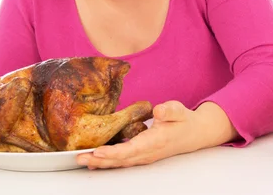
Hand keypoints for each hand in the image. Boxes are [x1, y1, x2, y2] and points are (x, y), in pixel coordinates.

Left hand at [76, 100, 223, 168]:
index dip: (113, 152)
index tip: (98, 152)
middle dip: (99, 160)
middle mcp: (148, 152)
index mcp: (156, 141)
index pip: (132, 150)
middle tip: (79, 158)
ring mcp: (144, 156)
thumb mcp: (178, 110)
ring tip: (81, 160)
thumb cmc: (183, 121)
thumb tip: (158, 110)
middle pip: (121, 160)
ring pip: (119, 162)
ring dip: (100, 163)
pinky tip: (94, 161)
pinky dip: (107, 162)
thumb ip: (169, 110)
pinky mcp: (141, 155)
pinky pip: (122, 161)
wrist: (193, 134)